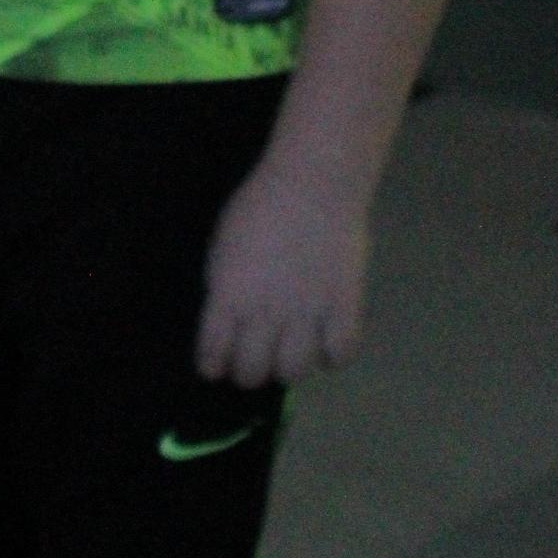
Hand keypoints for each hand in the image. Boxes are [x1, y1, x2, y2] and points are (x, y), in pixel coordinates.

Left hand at [195, 157, 371, 388]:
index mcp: (230, 295)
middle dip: (248, 373)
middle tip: (253, 363)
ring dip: (288, 368)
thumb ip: (224, 285)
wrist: (314, 184)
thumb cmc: (260, 206)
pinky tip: (326, 343)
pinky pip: (339, 354)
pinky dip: (331, 356)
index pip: (214, 351)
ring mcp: (307, 314)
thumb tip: (226, 317)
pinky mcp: (344, 308)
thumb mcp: (223, 244)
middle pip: (252, 370)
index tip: (216, 369)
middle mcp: (266, 312)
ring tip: (289, 354)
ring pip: (294, 371)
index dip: (213, 366)